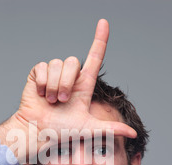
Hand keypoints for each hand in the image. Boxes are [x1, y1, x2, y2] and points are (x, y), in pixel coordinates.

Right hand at [0, 19, 136, 162]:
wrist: (38, 132)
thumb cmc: (62, 132)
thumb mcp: (90, 129)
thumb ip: (111, 129)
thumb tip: (134, 134)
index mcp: (83, 85)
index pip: (95, 57)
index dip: (100, 39)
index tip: (104, 22)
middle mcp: (70, 77)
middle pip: (73, 62)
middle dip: (67, 83)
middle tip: (61, 101)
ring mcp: (53, 75)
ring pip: (57, 64)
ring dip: (53, 85)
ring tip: (50, 100)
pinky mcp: (37, 74)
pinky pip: (42, 67)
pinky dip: (41, 82)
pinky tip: (39, 94)